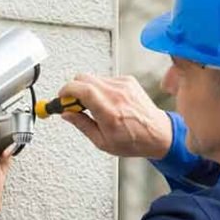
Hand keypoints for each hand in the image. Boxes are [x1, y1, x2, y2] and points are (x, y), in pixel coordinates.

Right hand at [57, 74, 171, 158]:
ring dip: (87, 89)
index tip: (61, 98)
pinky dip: (100, 88)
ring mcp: (123, 85)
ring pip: (94, 78)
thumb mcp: (102, 142)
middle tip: (74, 104)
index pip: (80, 89)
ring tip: (93, 107)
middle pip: (83, 78)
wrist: (158, 134)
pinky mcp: (128, 81)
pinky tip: (106, 102)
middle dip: (74, 89)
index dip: (65, 91)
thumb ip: (82, 125)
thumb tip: (67, 115)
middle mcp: (116, 94)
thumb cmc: (134, 141)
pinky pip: (106, 79)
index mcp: (108, 111)